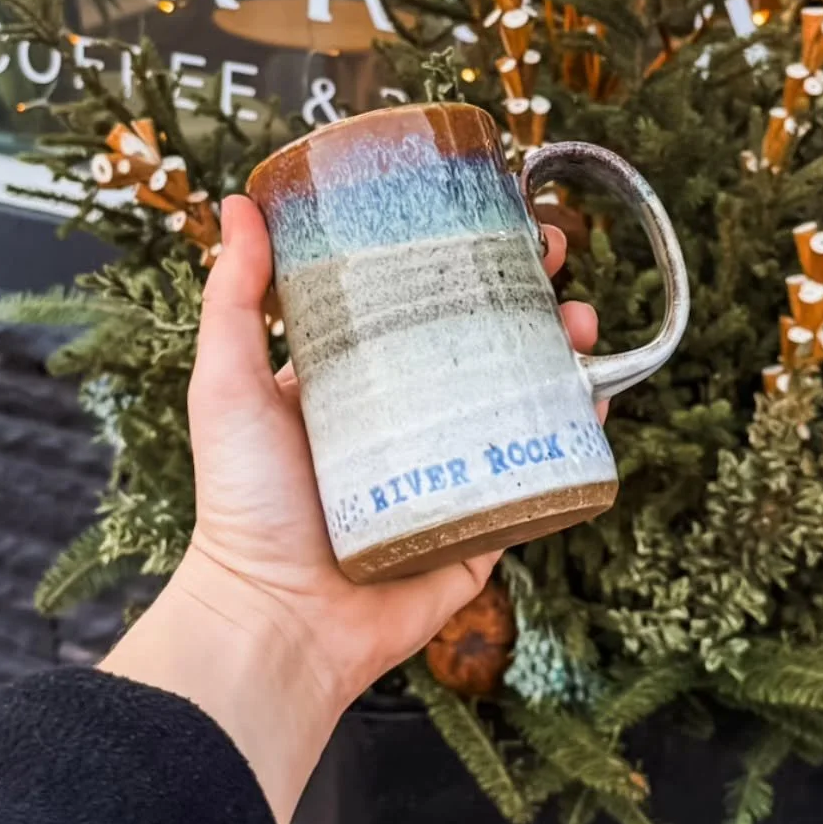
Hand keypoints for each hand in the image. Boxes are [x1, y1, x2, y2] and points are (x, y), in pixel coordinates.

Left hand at [102, 195, 600, 823]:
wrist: (277, 621)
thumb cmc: (243, 501)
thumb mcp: (228, 383)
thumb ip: (234, 298)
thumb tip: (238, 202)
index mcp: (354, 377)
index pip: (414, 298)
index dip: (455, 253)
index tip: (487, 212)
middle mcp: (407, 412)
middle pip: (481, 337)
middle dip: (525, 293)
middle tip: (551, 259)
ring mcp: (450, 462)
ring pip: (521, 392)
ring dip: (561, 351)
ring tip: (578, 322)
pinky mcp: (484, 515)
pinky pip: (540, 466)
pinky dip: (575, 430)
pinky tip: (595, 395)